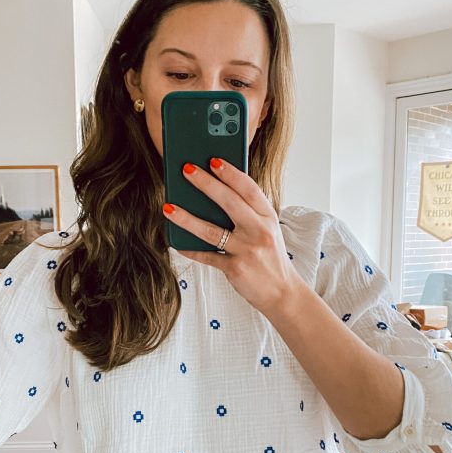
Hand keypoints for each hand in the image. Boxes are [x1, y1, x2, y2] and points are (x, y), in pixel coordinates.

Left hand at [164, 157, 302, 314]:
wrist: (282, 292)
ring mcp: (247, 250)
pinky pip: (207, 256)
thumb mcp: (267, 230)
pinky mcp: (236, 268)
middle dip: (206, 184)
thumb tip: (215, 194)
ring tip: (169, 207)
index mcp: (268, 217)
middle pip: (230, 203)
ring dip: (187, 218)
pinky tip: (177, 243)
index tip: (213, 160)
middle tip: (187, 169)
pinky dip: (191, 250)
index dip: (231, 173)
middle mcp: (260, 231)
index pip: (249, 189)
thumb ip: (248, 213)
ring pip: (211, 230)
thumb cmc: (270, 257)